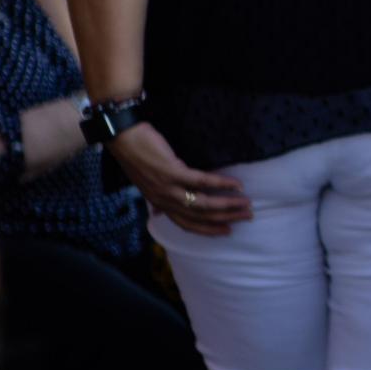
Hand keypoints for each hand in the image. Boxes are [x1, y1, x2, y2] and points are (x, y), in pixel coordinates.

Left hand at [109, 123, 250, 235]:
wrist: (123, 138)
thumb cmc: (137, 156)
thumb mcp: (146, 183)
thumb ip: (157, 198)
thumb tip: (160, 212)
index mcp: (160, 203)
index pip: (187, 224)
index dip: (208, 230)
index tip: (228, 231)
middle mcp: (164, 200)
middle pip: (200, 216)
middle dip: (226, 218)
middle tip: (247, 216)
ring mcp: (167, 187)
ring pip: (202, 203)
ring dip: (227, 205)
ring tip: (246, 203)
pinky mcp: (171, 172)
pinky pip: (201, 181)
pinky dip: (221, 183)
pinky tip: (236, 184)